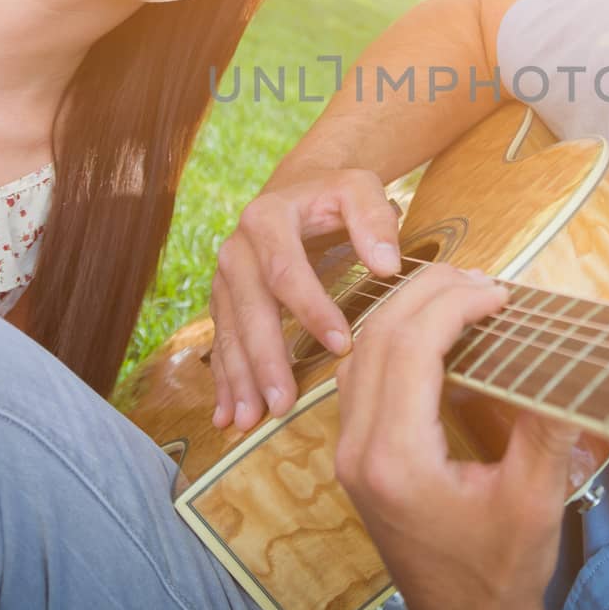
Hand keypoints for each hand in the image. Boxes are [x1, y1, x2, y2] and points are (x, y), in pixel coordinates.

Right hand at [209, 169, 401, 430]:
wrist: (297, 189)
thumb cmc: (334, 194)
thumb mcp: (359, 188)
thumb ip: (374, 219)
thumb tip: (387, 265)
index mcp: (267, 218)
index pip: (286, 270)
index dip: (311, 309)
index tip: (341, 345)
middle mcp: (236, 248)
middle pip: (249, 309)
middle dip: (264, 359)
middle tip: (281, 404)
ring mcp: (225, 277)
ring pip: (230, 332)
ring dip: (239, 379)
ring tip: (249, 422)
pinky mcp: (224, 301)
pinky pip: (222, 343)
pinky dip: (224, 381)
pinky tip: (226, 416)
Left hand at [335, 263, 577, 609]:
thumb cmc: (499, 570)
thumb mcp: (535, 500)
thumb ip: (545, 426)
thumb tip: (566, 356)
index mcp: (395, 459)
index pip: (410, 348)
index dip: (454, 304)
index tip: (501, 293)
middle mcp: (358, 450)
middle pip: (377, 337)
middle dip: (429, 293)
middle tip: (484, 281)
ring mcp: (349, 453)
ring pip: (361, 352)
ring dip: (407, 312)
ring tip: (463, 296)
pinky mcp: (356, 456)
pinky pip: (360, 376)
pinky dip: (393, 340)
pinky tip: (435, 334)